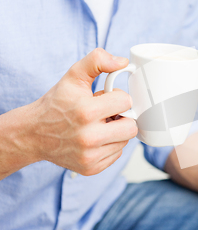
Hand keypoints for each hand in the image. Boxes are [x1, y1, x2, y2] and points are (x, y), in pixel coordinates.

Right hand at [26, 48, 137, 174]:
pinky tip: (94, 139)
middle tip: (106, 114)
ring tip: (97, 126)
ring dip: (116, 132)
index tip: (105, 99)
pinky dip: (109, 146)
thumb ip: (98, 61)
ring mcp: (90, 156)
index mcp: (86, 112)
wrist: (33, 133)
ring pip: (125, 141)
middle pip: (131, 127)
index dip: (117, 97)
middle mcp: (88, 137)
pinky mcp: (91, 168)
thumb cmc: (57, 103)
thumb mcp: (73, 76)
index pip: (126, 101)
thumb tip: (123, 62)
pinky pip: (117, 154)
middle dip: (121, 117)